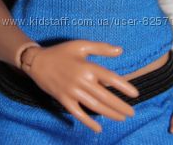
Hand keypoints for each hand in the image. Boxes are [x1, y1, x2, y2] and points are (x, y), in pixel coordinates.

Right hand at [22, 39, 139, 132]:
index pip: (110, 78)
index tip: (135, 94)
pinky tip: (98, 127)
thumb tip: (120, 50)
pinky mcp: (64, 100)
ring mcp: (72, 92)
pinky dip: (88, 121)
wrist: (37, 61)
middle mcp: (81, 81)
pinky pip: (78, 113)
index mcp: (87, 66)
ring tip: (122, 118)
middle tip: (132, 112)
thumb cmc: (61, 51)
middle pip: (105, 96)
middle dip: (120, 106)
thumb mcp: (81, 45)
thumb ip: (101, 48)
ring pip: (94, 106)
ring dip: (109, 113)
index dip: (123, 86)